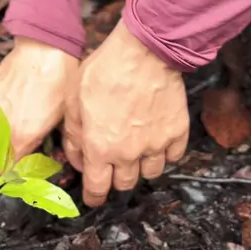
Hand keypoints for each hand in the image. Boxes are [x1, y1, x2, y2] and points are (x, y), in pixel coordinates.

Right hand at [0, 38, 78, 161]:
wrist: (45, 49)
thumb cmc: (60, 83)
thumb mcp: (61, 116)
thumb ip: (45, 137)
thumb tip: (41, 147)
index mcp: (22, 137)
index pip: (5, 166)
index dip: (8, 170)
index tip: (13, 169)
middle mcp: (2, 126)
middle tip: (9, 150)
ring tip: (4, 131)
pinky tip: (4, 108)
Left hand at [63, 20, 188, 205]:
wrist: (144, 52)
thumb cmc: (104, 71)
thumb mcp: (73, 101)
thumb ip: (73, 135)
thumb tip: (77, 159)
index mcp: (100, 148)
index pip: (98, 188)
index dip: (94, 197)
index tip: (94, 197)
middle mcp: (129, 154)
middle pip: (125, 184)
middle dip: (116, 178)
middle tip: (113, 164)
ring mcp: (156, 145)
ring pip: (150, 173)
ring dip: (141, 167)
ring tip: (136, 150)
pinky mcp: (177, 132)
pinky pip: (173, 156)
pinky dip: (164, 153)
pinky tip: (156, 139)